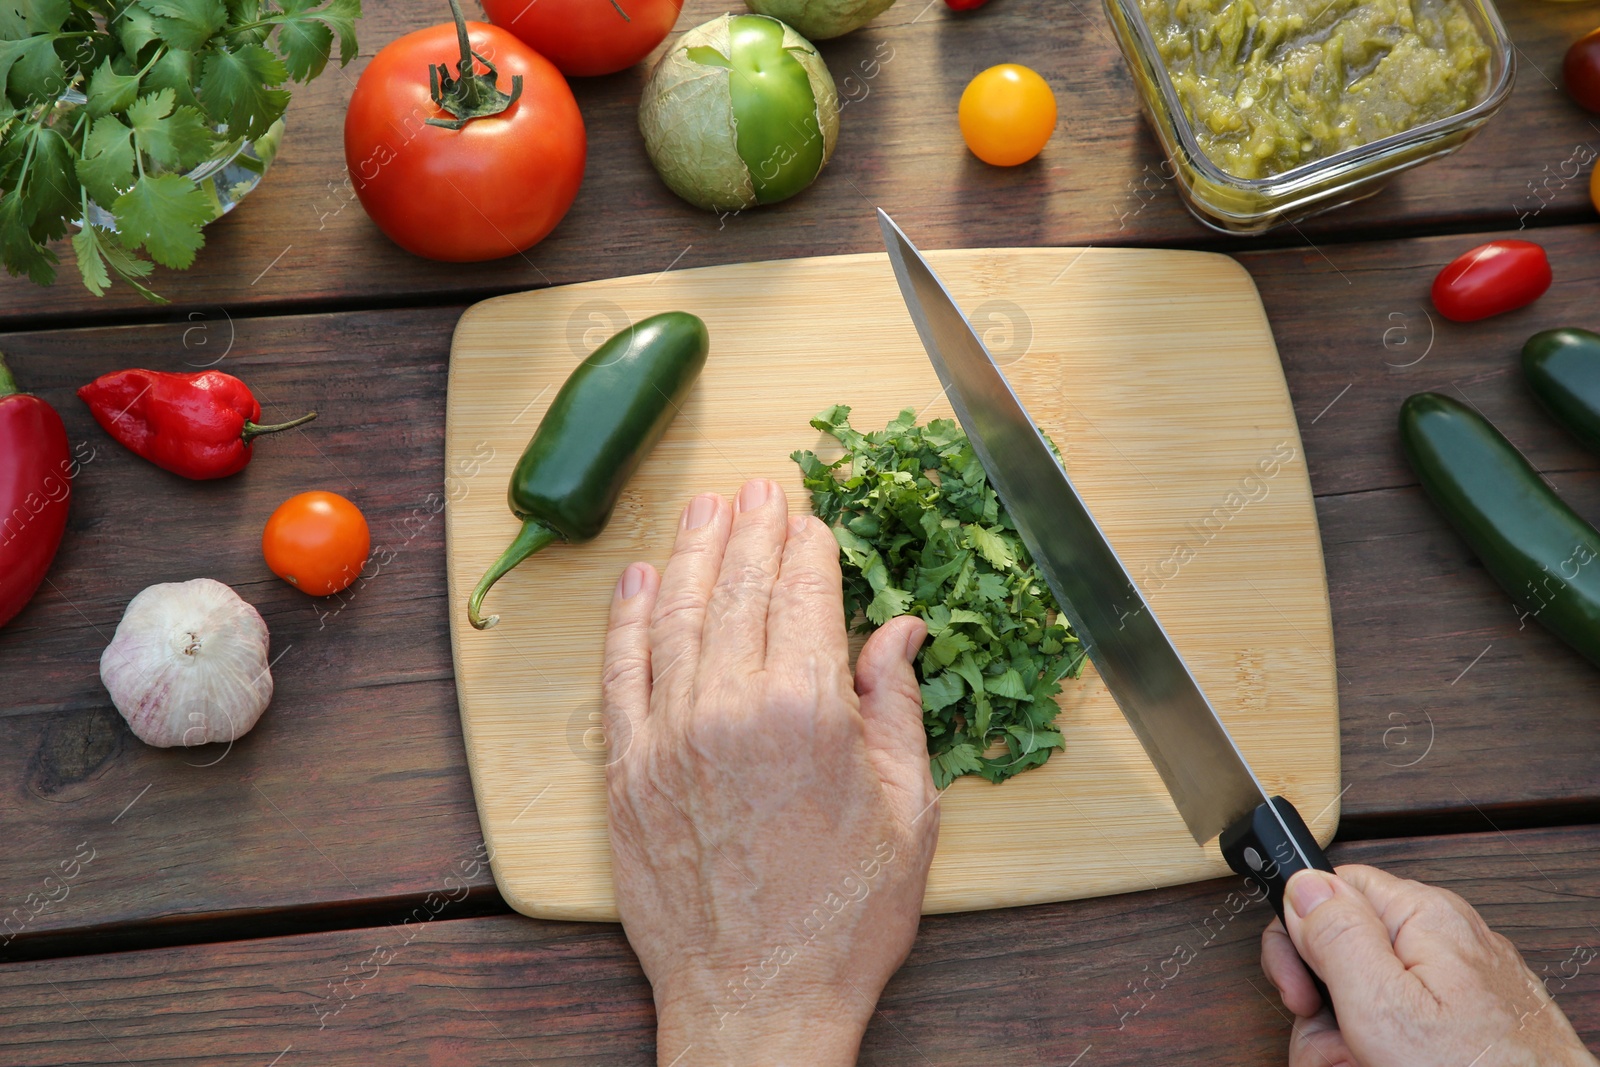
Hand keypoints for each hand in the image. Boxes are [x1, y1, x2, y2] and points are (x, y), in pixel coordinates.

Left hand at [602, 478, 939, 1066]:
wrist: (757, 1000)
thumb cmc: (843, 918)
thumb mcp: (908, 811)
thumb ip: (897, 706)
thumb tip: (900, 629)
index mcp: (810, 712)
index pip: (804, 594)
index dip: (807, 546)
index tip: (809, 518)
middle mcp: (731, 708)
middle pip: (739, 589)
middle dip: (750, 528)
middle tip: (756, 486)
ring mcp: (670, 737)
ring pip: (677, 616)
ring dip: (690, 552)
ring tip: (702, 508)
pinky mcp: (626, 772)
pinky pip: (622, 674)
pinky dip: (629, 620)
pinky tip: (639, 580)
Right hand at [1261, 864, 1597, 1066]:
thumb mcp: (1384, 1005)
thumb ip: (1336, 936)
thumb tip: (1303, 883)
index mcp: (1422, 913)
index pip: (1330, 888)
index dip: (1298, 937)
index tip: (1297, 991)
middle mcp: (1442, 935)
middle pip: (1343, 949)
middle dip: (1324, 1005)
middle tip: (1335, 1048)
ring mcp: (1457, 979)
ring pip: (1369, 992)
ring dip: (1348, 1037)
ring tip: (1364, 1066)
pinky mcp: (1467, 1014)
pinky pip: (1405, 1017)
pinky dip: (1385, 1047)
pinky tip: (1387, 1065)